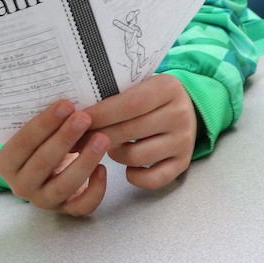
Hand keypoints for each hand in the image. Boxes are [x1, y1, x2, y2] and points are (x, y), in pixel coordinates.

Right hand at [0, 100, 109, 215]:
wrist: (39, 173)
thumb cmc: (38, 143)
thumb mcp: (33, 134)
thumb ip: (43, 122)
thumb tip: (67, 96)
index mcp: (7, 163)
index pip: (24, 142)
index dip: (45, 123)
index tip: (66, 104)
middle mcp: (21, 185)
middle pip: (43, 163)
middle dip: (65, 138)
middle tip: (84, 117)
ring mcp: (43, 200)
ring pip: (64, 185)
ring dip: (85, 161)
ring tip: (102, 139)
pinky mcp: (64, 210)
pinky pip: (81, 206)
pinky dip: (95, 189)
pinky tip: (103, 168)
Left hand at [81, 74, 195, 189]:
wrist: (187, 107)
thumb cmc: (151, 94)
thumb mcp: (140, 83)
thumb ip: (116, 93)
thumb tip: (76, 113)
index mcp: (168, 88)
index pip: (130, 104)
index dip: (101, 114)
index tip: (77, 120)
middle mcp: (179, 114)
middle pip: (130, 130)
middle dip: (99, 136)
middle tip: (77, 139)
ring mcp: (184, 141)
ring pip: (138, 156)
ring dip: (115, 154)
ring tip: (108, 146)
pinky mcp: (184, 162)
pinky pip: (153, 179)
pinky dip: (135, 176)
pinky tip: (126, 167)